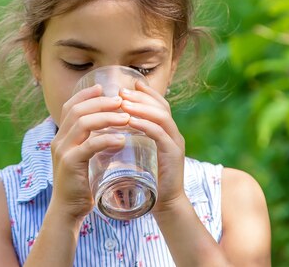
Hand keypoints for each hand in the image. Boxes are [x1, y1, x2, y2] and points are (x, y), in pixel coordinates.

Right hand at [49, 84, 128, 220]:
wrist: (68, 211)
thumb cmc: (81, 184)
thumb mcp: (83, 157)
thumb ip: (91, 142)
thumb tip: (112, 128)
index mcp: (61, 136)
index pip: (69, 106)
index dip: (85, 94)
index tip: (103, 87)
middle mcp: (58, 140)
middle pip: (77, 110)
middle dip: (100, 102)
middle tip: (121, 101)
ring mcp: (63, 151)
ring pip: (83, 123)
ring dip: (106, 117)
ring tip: (126, 118)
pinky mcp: (70, 164)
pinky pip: (89, 145)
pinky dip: (106, 139)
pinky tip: (121, 140)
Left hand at [119, 81, 187, 213]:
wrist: (165, 205)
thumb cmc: (149, 180)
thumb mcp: (141, 154)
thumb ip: (134, 140)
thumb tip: (113, 127)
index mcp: (167, 132)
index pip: (159, 105)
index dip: (146, 92)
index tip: (128, 83)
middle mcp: (174, 134)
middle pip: (161, 106)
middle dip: (140, 96)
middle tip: (121, 91)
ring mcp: (175, 143)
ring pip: (161, 116)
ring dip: (140, 107)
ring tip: (122, 102)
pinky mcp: (172, 155)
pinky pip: (159, 133)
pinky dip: (144, 124)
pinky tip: (130, 121)